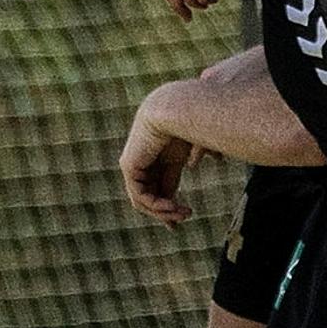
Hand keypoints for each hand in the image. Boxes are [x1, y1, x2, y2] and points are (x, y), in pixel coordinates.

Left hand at [120, 89, 199, 223]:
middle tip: (182, 220)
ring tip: (182, 214)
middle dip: (166, 212)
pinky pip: (139, 195)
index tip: (184, 217)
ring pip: (144, 199)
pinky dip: (155, 206)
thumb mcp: (196, 142)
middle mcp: (146, 161)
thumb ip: (197, 153)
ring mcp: (136, 164)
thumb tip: (193, 164)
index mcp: (162, 157)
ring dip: (163, 211)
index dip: (171, 206)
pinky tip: (171, 207)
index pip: (161, 188)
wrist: (175, 107)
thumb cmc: (192, 118)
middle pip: (151, 196)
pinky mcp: (129, 165)